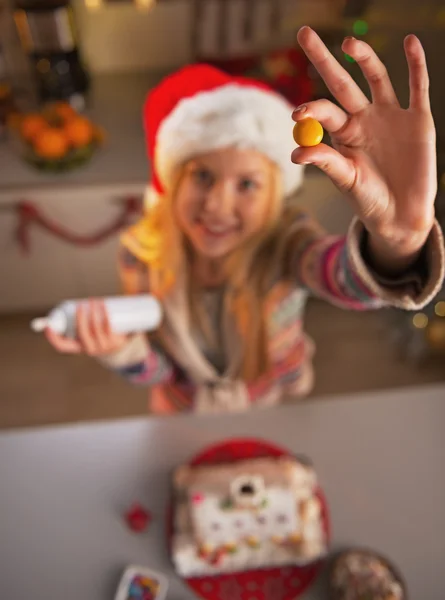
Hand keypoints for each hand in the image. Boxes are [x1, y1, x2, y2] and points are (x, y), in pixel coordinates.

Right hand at [45, 299, 127, 355]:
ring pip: (96, 327)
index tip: (47, 326)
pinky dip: (105, 313)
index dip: (53, 338)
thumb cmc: (95, 336)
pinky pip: (108, 325)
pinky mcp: (114, 340)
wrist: (119, 348)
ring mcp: (103, 345)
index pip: (62, 346)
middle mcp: (89, 349)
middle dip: (79, 317)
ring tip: (93, 300)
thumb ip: (68, 324)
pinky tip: (103, 304)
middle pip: (82, 332)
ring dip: (93, 311)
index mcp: (78, 348)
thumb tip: (46, 314)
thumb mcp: (82, 333)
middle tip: (79, 305)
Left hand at [292, 27, 435, 269]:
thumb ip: (326, 162)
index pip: (324, 111)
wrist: (401, 214)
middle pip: (342, 82)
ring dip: (364, 58)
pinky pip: (418, 86)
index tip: (298, 113)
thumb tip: (296, 152)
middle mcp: (364, 118)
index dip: (312, 109)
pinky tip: (411, 43)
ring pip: (377, 78)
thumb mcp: (346, 181)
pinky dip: (416, 65)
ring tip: (349, 44)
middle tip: (304, 34)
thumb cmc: (368, 199)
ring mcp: (391, 116)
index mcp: (343, 133)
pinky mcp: (418, 119)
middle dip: (324, 59)